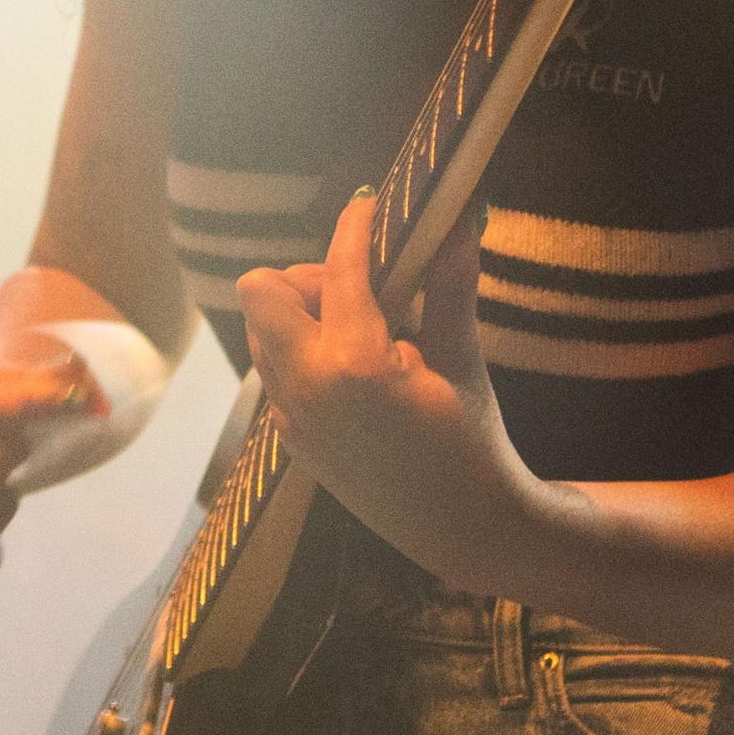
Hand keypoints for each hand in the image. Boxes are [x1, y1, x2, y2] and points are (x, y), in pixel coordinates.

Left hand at [232, 191, 541, 591]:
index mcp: (355, 363)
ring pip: (262, 330)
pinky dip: (305, 352)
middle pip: (262, 291)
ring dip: (302, 315)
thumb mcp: (462, 359)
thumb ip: (450, 287)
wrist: (460, 529)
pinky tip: (355, 372)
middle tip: (364, 295)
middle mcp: (307, 387)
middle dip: (307, 278)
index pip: (340, 270)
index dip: (355, 229)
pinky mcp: (287, 437)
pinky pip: (276, 370)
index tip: (370, 205)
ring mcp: (290, 416)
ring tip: (365, 333)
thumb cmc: (471, 441)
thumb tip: (458, 221)